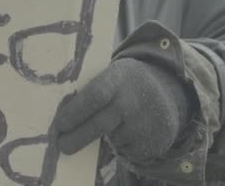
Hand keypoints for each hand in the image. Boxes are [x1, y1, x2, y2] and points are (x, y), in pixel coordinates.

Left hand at [55, 58, 192, 162]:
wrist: (166, 91)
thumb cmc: (124, 83)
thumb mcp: (112, 74)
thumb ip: (90, 89)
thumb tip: (59, 114)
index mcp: (118, 77)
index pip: (95, 95)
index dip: (74, 112)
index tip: (58, 125)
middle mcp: (133, 100)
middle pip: (100, 124)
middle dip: (77, 137)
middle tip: (61, 145)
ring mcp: (145, 122)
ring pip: (111, 139)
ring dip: (101, 139)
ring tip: (107, 126)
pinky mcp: (153, 142)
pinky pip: (126, 150)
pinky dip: (119, 145)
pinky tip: (125, 131)